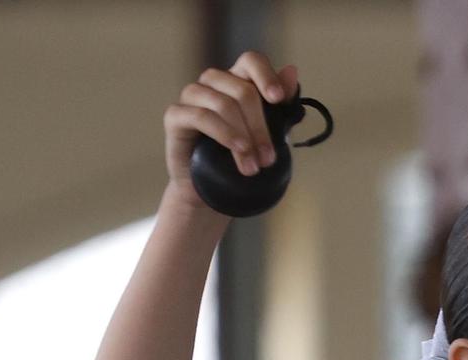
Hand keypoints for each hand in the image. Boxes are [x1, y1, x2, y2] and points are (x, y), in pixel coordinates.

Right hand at [163, 51, 298, 209]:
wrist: (210, 191)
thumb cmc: (240, 158)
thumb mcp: (268, 134)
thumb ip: (281, 106)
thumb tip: (292, 70)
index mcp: (237, 80)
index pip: (252, 60)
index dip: (266, 76)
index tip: (279, 100)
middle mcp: (213, 82)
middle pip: (242, 90)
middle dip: (260, 127)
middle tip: (269, 158)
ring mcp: (192, 96)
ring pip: (223, 104)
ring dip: (244, 137)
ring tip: (254, 166)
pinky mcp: (175, 115)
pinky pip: (201, 116)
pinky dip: (224, 134)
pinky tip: (238, 150)